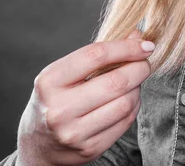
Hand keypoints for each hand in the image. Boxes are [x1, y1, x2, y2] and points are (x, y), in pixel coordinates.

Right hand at [16, 28, 154, 165]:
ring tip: (135, 82)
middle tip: (146, 63)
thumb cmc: (55, 98)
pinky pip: (124, 123)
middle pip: (115, 82)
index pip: (96, 55)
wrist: (38, 144)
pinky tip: (130, 99)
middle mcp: (60, 108)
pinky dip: (133, 107)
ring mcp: (74, 132)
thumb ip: (99, 54)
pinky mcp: (89, 149)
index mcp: (50, 80)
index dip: (126, 48)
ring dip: (137, 89)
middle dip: (138, 68)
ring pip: (124, 104)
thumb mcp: (65, 72)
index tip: (145, 44)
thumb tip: (136, 35)